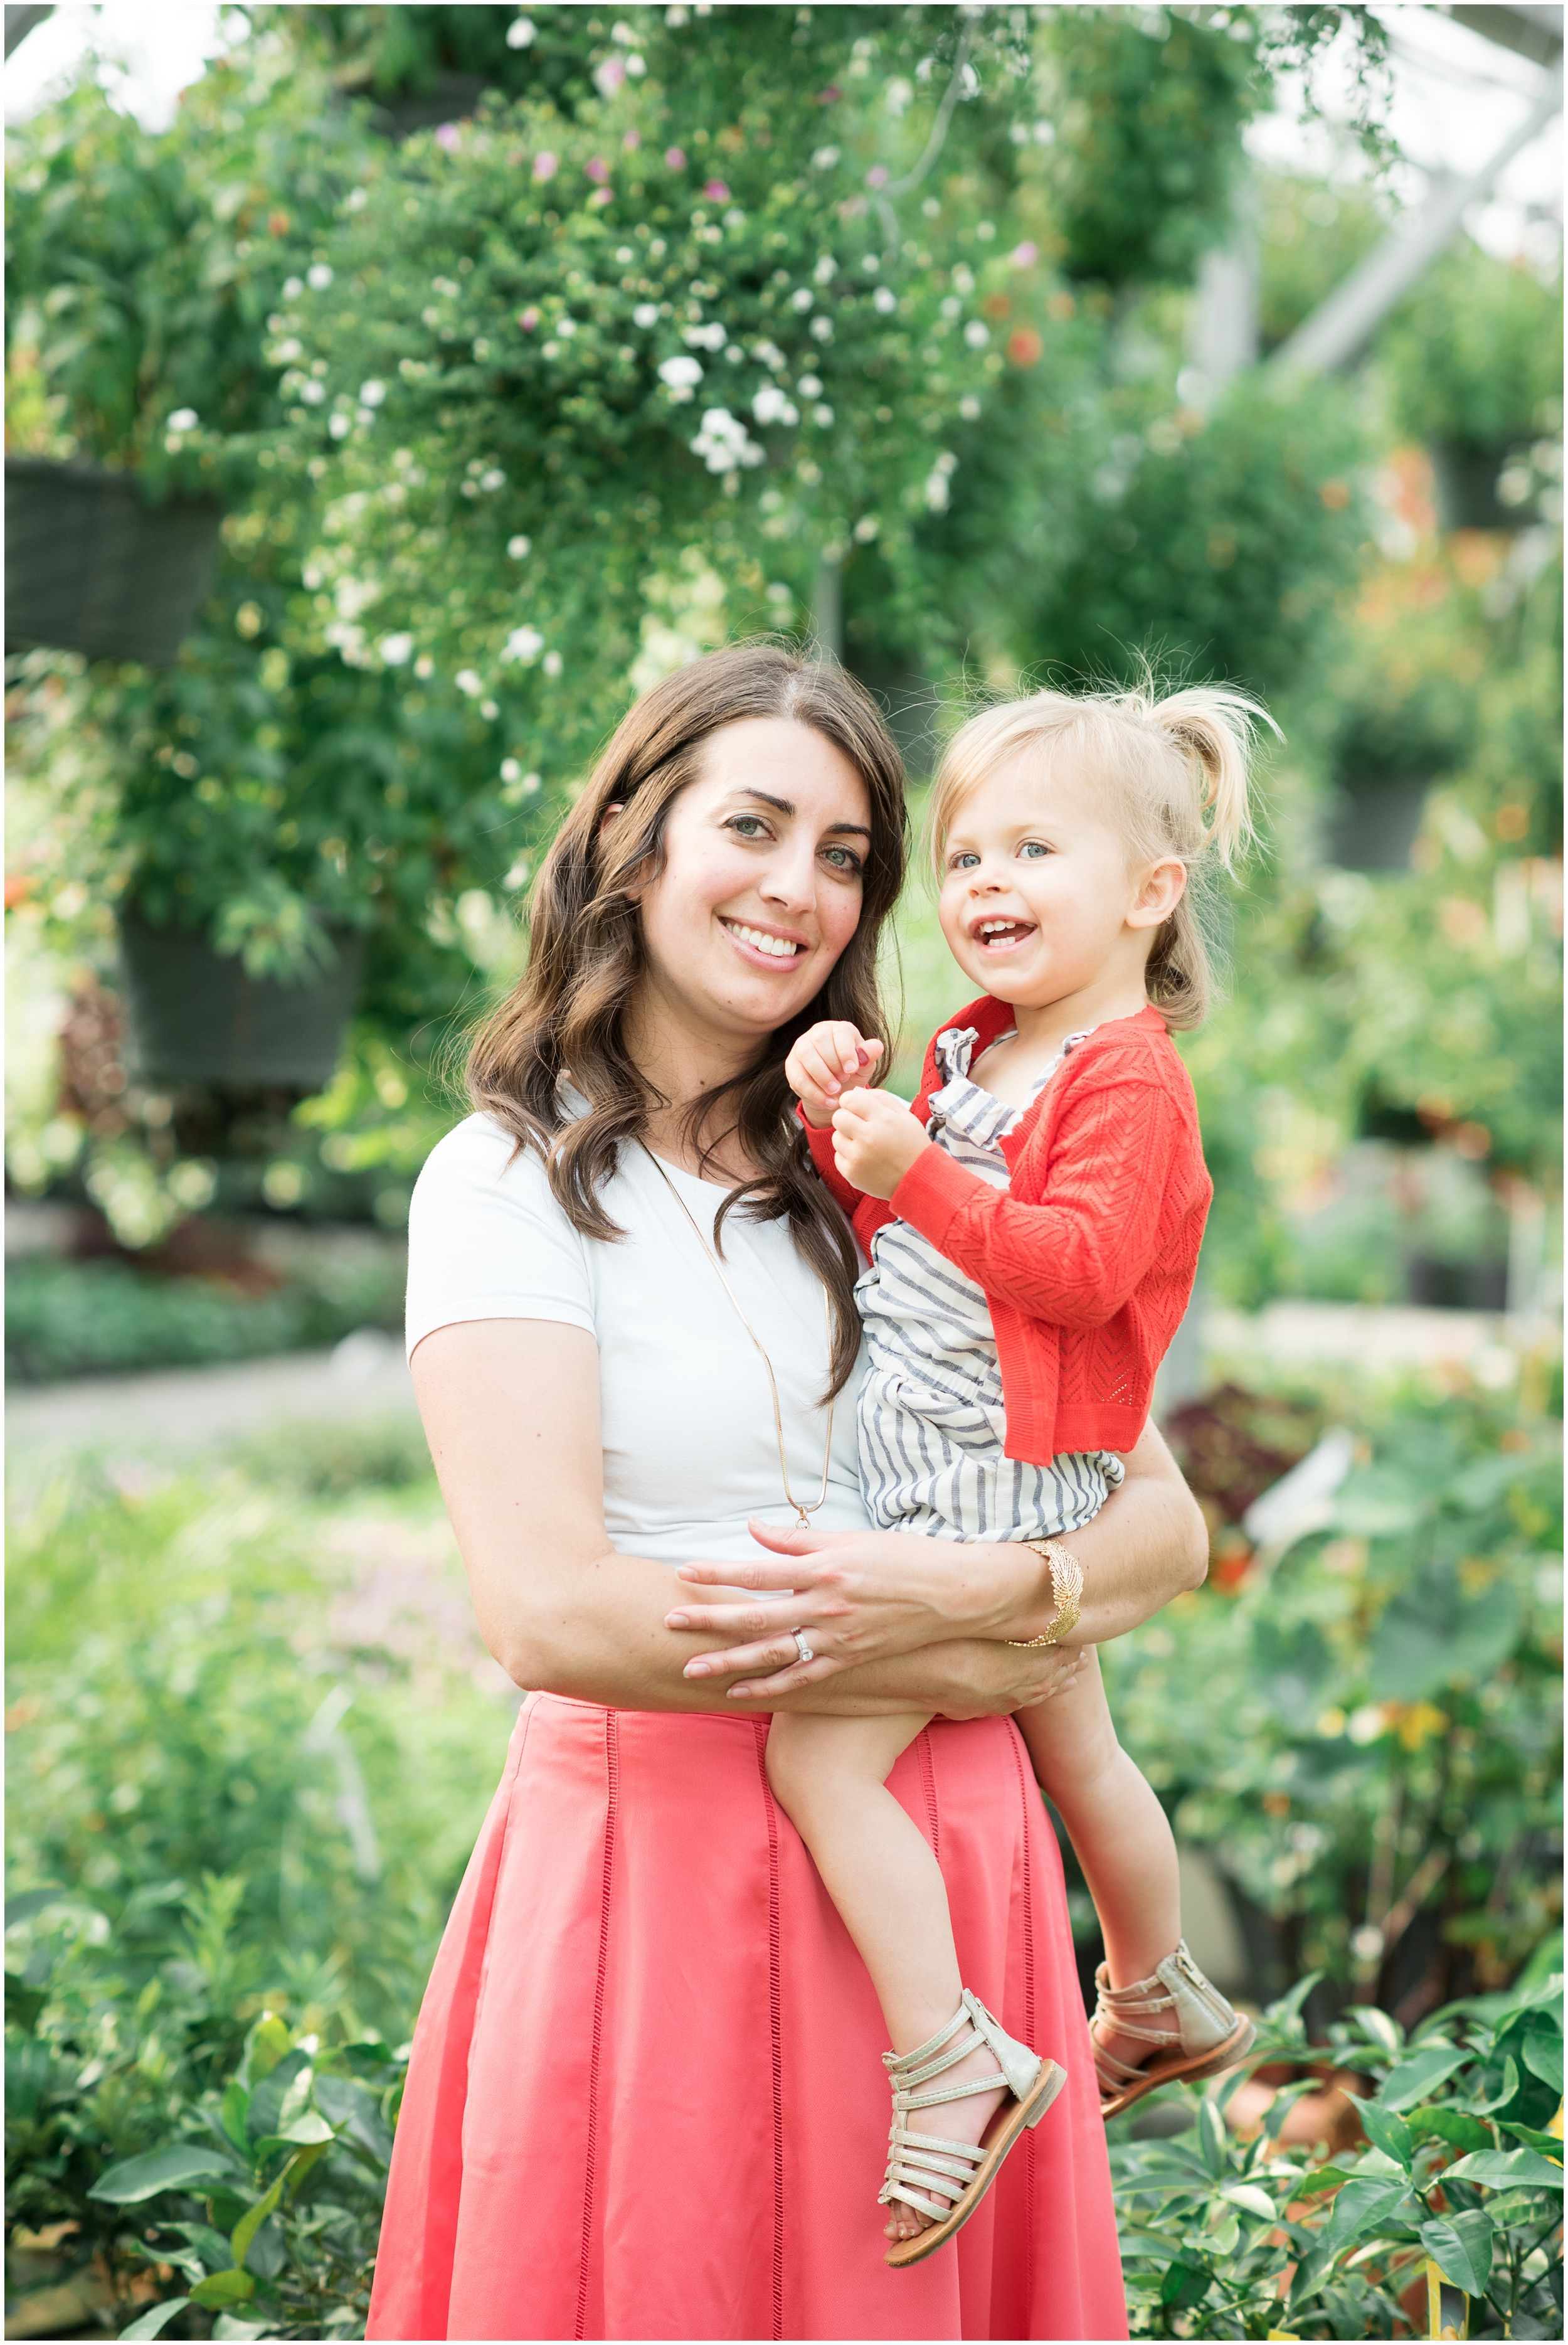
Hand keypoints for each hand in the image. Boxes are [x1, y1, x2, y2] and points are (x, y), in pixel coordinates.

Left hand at [665, 1518, 1054, 1697]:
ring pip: (772, 1654)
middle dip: (710, 1620)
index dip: (720, 1571)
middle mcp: (825, 1606)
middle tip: (669, 1621)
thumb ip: (799, 1539)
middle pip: (756, 1616)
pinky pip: (803, 1677)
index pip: (759, 1570)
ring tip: (690, 1667)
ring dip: (729, 1661)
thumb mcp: (852, 1539)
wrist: (956, 1593)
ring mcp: (837, 1638)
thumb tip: (753, 1530)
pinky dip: (769, 1685)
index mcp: (824, 1569)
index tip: (684, 1570)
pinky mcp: (849, 1659)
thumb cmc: (905, 1557)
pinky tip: (739, 1691)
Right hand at [786, 1021, 883, 1129]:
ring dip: (821, 1075)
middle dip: (832, 1062)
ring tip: (835, 1091)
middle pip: (820, 1040)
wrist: (835, 1091)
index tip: (852, 1070)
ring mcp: (801, 1047)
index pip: (840, 1032)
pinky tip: (828, 1101)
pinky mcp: (791, 1065)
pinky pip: (798, 1076)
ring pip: (806, 1055)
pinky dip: (814, 1092)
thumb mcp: (864, 1066)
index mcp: (838, 1029)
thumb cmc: (851, 1072)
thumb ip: (869, 1056)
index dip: (846, 1051)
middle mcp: (817, 1033)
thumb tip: (876, 1046)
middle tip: (844, 1080)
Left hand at [831, 1085, 928, 1198]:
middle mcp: (868, 1138)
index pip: (849, 1099)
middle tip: (860, 1126)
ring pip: (836, 1137)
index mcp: (883, 1120)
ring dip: (847, 1138)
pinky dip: (848, 1156)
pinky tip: (865, 1159)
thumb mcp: (905, 1116)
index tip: (857, 1107)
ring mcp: (858, 1158)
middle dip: (847, 1118)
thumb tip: (855, 1091)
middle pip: (838, 1117)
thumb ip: (881, 1098)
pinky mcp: (851, 1174)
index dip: (851, 1101)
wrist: (918, 1181)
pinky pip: (838, 1156)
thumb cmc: (912, 1145)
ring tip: (866, 1145)